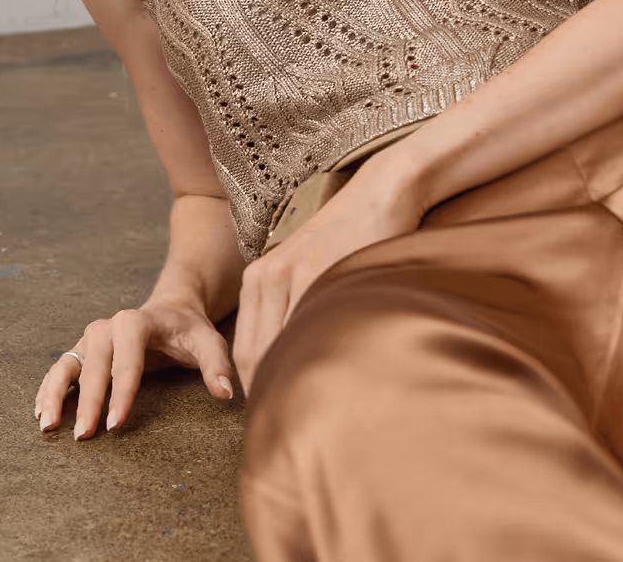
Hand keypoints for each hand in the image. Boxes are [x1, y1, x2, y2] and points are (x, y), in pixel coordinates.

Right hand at [34, 301, 234, 438]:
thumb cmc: (189, 330)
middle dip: (88, 402)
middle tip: (85, 436)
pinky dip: (49, 390)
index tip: (116, 424)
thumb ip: (217, 365)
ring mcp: (90, 339)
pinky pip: (61, 370)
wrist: (170, 310)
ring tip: (48, 425)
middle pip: (94, 366)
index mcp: (136, 322)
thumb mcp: (208, 341)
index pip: (126, 360)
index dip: (121, 393)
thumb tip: (225, 394)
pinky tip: (41, 413)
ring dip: (55, 394)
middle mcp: (106, 327)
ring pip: (67, 365)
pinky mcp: (82, 350)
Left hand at [232, 170, 426, 397]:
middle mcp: (265, 278)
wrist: (377, 195)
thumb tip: (295, 367)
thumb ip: (291, 312)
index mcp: (256, 281)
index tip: (274, 415)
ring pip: (280, 346)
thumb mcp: (306, 273)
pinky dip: (317, 357)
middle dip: (269, 394)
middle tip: (291, 427)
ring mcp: (291, 276)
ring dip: (291, 382)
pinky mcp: (320, 273)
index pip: (245, 352)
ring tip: (312, 415)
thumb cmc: (348, 241)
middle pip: (255, 356)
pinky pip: (310, 327)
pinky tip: (332, 378)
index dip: (257, 390)